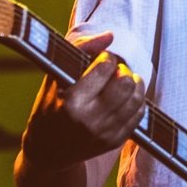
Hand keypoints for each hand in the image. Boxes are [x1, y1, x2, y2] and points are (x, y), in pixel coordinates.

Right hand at [20, 32, 145, 170]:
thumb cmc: (49, 107)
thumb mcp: (55, 77)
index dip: (107, 58)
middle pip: (126, 83)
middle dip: (123, 70)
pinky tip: (125, 96)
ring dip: (134, 83)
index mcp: (71, 101)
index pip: (105, 68)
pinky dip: (136, 100)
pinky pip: (139, 115)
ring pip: (137, 98)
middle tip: (115, 70)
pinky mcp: (115, 141)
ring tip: (124, 80)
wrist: (47, 151)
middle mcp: (89, 120)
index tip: (101, 59)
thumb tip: (110, 35)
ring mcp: (104, 133)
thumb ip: (79, 49)